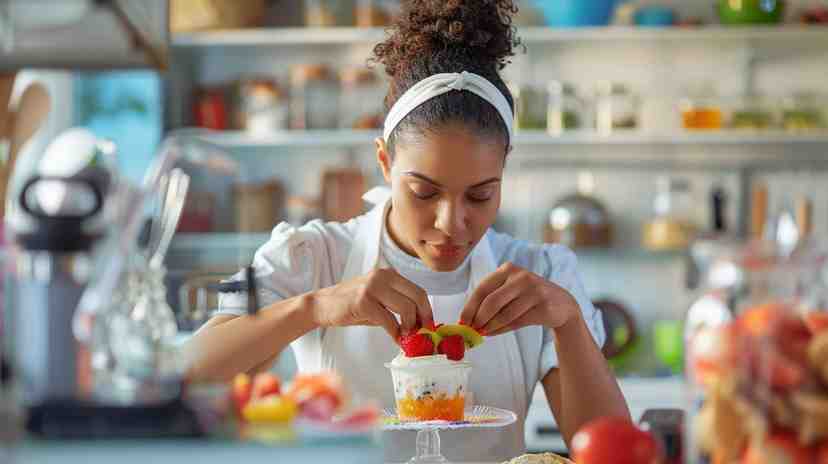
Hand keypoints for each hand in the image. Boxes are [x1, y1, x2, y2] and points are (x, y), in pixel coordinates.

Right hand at [310, 268, 432, 340]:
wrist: (322, 305)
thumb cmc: (351, 305)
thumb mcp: (378, 299)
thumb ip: (397, 305)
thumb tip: (419, 323)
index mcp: (389, 274)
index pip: (418, 290)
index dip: (427, 310)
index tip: (429, 325)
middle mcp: (383, 276)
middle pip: (418, 296)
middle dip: (424, 318)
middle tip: (423, 334)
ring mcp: (373, 288)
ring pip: (406, 308)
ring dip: (410, 327)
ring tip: (407, 337)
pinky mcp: (363, 302)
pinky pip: (389, 320)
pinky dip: (395, 333)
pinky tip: (395, 339)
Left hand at [460, 262, 578, 335]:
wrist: (561, 304)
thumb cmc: (527, 298)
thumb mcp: (509, 291)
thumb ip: (490, 301)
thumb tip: (468, 320)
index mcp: (508, 269)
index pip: (482, 288)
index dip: (470, 306)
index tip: (461, 321)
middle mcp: (521, 277)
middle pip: (492, 301)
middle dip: (478, 318)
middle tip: (470, 330)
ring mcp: (534, 291)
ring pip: (504, 314)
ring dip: (489, 327)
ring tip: (482, 333)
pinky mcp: (543, 306)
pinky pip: (516, 321)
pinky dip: (501, 329)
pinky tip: (493, 333)